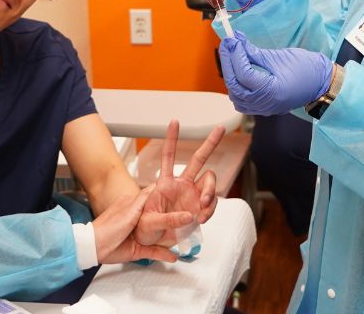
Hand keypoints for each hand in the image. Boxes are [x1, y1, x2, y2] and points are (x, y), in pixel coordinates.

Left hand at [92, 187, 191, 263]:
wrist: (94, 247)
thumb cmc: (109, 226)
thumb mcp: (129, 209)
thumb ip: (143, 199)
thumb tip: (156, 185)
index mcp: (134, 207)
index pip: (153, 200)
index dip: (166, 198)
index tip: (181, 195)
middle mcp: (138, 221)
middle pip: (159, 219)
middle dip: (172, 221)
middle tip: (189, 219)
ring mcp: (139, 236)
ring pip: (159, 237)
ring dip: (171, 239)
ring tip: (185, 238)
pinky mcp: (138, 250)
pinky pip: (154, 252)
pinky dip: (163, 254)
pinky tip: (173, 257)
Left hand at [135, 119, 225, 247]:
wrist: (151, 242)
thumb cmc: (143, 228)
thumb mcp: (148, 222)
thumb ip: (168, 218)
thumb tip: (190, 214)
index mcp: (165, 183)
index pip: (169, 156)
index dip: (171, 138)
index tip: (174, 122)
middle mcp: (182, 185)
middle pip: (198, 159)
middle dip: (210, 143)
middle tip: (220, 129)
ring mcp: (193, 196)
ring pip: (210, 181)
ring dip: (210, 190)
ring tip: (203, 205)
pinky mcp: (200, 208)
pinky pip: (212, 203)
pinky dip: (210, 210)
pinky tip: (201, 218)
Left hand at [219, 32, 333, 114]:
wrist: (321, 83)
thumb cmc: (305, 68)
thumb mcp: (279, 57)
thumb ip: (254, 52)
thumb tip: (237, 40)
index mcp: (272, 91)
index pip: (244, 75)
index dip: (235, 55)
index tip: (233, 39)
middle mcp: (266, 103)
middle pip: (235, 86)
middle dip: (228, 63)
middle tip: (228, 44)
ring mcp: (264, 108)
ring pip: (236, 96)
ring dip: (230, 75)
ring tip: (232, 55)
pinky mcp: (264, 108)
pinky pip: (242, 101)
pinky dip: (236, 87)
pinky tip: (237, 71)